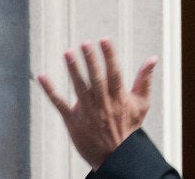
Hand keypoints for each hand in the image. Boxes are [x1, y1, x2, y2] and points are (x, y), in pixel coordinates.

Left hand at [37, 38, 156, 169]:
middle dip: (91, 60)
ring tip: (68, 53)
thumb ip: (145, 79)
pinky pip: (59, 104)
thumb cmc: (129, 127)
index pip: (114, 73)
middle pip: (96, 78)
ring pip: (79, 88)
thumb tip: (153, 58)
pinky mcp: (73, 121)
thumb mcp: (142, 103)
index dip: (109, 56)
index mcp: (119, 98)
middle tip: (85, 44)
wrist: (116, 156)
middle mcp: (103, 103)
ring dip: (74, 70)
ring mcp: (87, 112)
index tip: (104, 40)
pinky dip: (50, 90)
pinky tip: (42, 76)